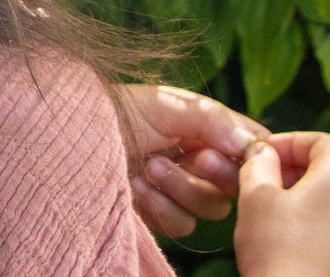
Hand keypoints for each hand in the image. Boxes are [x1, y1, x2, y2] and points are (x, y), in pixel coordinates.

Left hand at [114, 84, 266, 237]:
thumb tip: (249, 145)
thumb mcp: (166, 104)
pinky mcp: (161, 213)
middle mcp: (199, 161)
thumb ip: (211, 119)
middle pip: (236, 185)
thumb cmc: (119, 110)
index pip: (252, 147)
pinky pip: (182, 225)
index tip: (240, 154)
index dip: (254, 156)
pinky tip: (136, 187)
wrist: (74, 136)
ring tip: (150, 166)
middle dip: (217, 174)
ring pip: (211, 208)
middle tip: (198, 158)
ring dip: (182, 187)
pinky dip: (161, 206)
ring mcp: (181, 190)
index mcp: (208, 130)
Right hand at [234, 132, 329, 276]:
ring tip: (279, 199)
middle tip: (272, 172)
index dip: (293, 140)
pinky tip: (293, 226)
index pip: (326, 141)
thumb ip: (259, 162)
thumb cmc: (276, 249)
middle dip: (303, 162)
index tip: (265, 152)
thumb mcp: (255, 195)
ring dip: (313, 187)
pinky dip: (323, 211)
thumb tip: (262, 151)